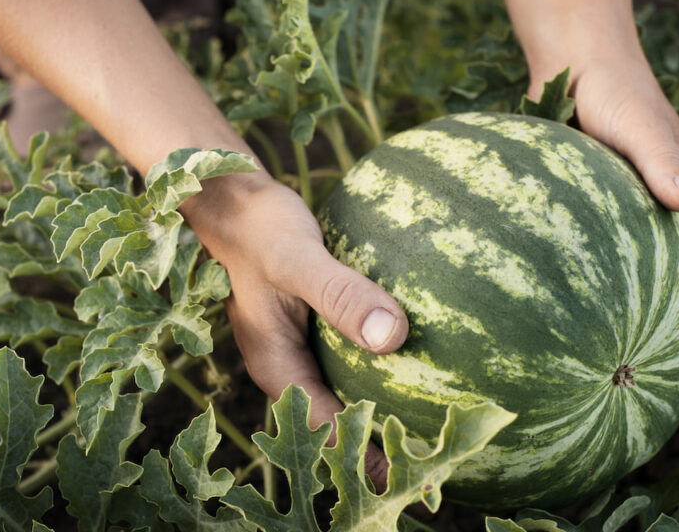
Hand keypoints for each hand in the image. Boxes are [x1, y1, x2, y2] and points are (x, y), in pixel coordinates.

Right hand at [182, 169, 409, 489]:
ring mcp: (305, 350)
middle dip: (381, 447)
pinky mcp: (320, 330)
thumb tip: (391, 337)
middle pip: (338, 422)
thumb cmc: (261, 229)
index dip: (365, 457)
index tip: (411, 476)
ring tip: (440, 428)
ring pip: (347, 394)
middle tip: (437, 463)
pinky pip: (355, 361)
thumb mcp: (297, 260)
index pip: (325, 429)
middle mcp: (291, 368)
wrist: (238, 202)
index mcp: (278, 367)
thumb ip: (340, 295)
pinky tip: (428, 363)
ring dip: (385, 412)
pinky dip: (384, 370)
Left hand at [496, 0, 678, 360]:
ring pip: (641, 274)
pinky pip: (600, 258)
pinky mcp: (591, 212)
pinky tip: (570, 316)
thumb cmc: (613, 93)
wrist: (574, 68)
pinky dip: (598, 288)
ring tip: (623, 359)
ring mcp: (626, 215)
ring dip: (641, 313)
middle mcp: (662, 212)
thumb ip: (664, 159)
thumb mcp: (641, 125)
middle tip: (672, 373)